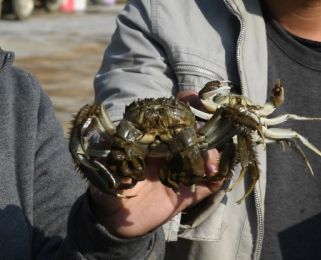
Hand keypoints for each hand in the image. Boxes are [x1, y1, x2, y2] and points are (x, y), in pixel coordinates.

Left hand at [90, 89, 223, 237]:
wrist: (112, 221)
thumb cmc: (106, 185)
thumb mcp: (103, 167)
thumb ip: (106, 154)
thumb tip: (105, 140)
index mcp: (154, 137)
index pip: (175, 112)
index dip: (189, 102)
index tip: (196, 99)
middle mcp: (171, 150)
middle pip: (198, 131)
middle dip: (206, 128)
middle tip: (203, 135)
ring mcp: (182, 170)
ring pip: (208, 154)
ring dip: (213, 154)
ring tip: (207, 165)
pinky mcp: (189, 193)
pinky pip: (211, 183)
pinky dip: (218, 176)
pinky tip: (213, 176)